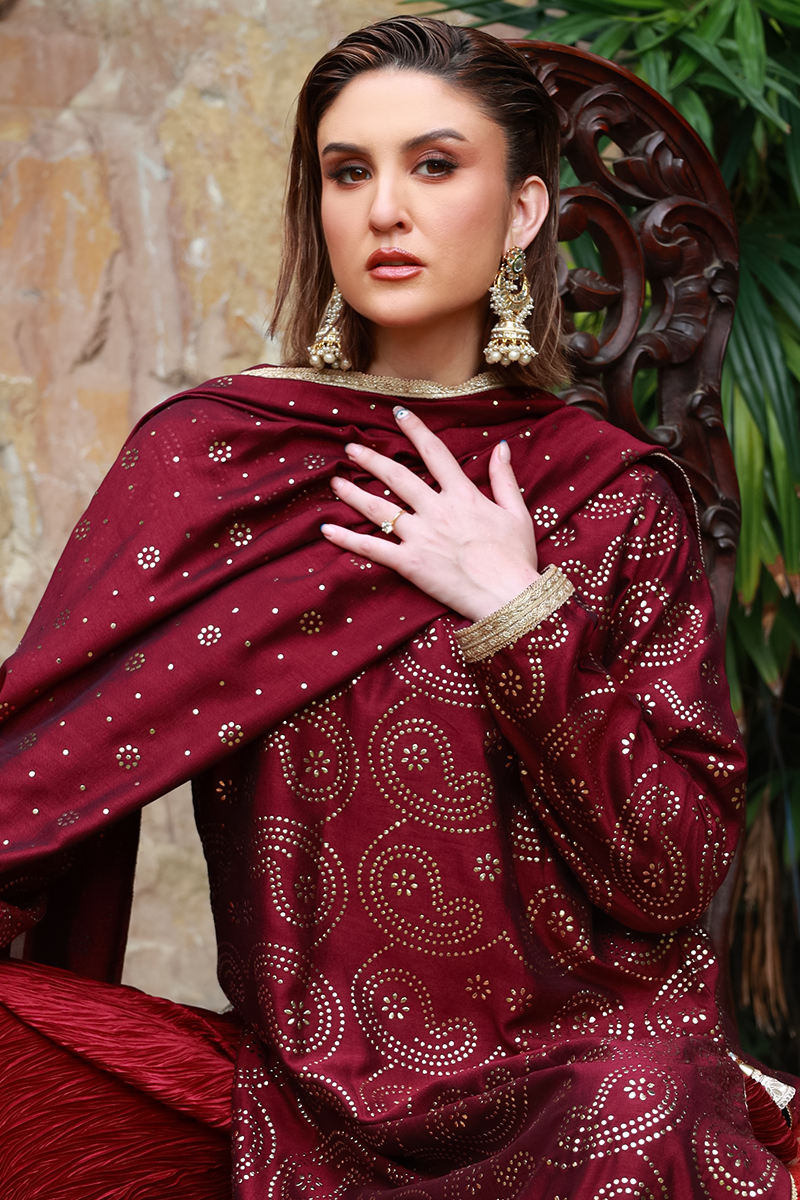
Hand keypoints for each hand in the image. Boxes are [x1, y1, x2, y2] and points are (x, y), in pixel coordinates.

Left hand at [321, 406, 539, 622]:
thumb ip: (504, 478)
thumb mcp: (516, 513)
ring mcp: (421, 536)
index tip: (398, 414)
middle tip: (351, 448)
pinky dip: (348, 539)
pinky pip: (372, 549)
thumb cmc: (516, 558)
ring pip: (379, 509)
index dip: (415, 430)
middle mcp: (437, 511)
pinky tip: (327, 530)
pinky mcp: (410, 564)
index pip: (435, 453)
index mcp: (463, 496)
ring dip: (353, 493)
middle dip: (372, 460)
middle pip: (397, 477)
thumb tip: (500, 446)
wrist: (509, 596)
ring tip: (335, 481)